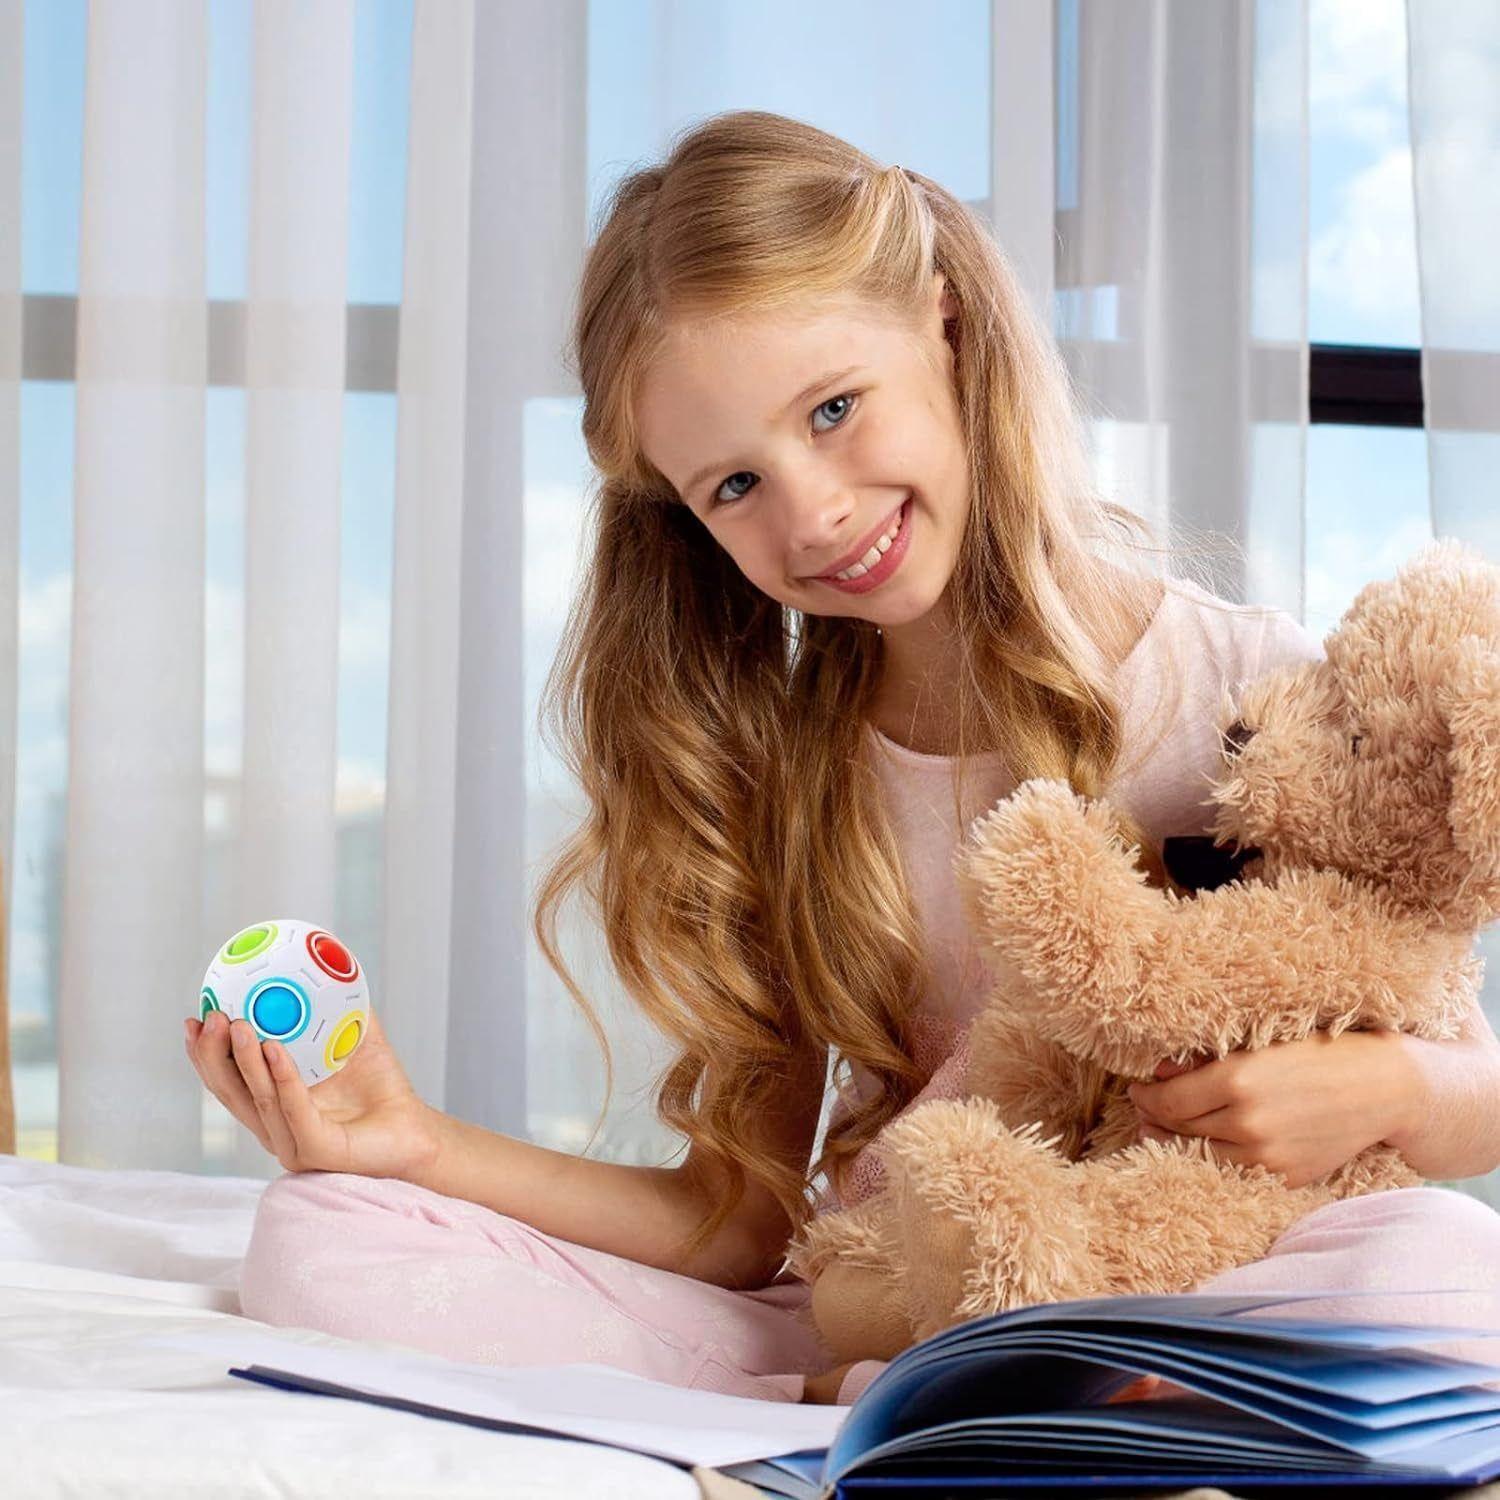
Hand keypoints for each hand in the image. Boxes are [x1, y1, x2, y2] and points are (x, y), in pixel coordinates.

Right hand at [185, 1006, 439, 1179]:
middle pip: (231, 1093)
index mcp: (273, 1104)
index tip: (193, 1018)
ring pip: (260, 1099)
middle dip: (212, 1056)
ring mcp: (293, 1144)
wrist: (416, 1128)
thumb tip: (326, 960)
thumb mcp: (355, 1037)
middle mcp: (275, 1127)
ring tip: (237, 1024)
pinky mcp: (316, 1152)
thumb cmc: (383, 1086)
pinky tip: (274, 1049)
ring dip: (244, 1060)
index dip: (205, 1054)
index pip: (228, 1081)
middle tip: (209, 1017)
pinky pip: (294, 1111)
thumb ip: (338, 1005)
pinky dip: (282, 1078)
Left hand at [1128, 1030, 1413, 1189]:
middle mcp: (1248, 1122)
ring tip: (1160, 1130)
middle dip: (1154, 1117)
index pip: (1168, 1101)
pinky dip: (1208, 1161)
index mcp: (1237, 1080)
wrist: (1383, 1088)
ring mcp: (1267, 1155)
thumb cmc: (1319, 1053)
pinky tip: (1198, 1148)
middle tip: (1143, 1107)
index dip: (1146, 1097)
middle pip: (1179, 1128)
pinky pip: (1232, 1173)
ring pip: (1199, 1155)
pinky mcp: (1286, 1176)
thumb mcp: (1259, 1044)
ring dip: (1173, 1143)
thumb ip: (1206, 1060)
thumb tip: (1159, 1072)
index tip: (1138, 1089)